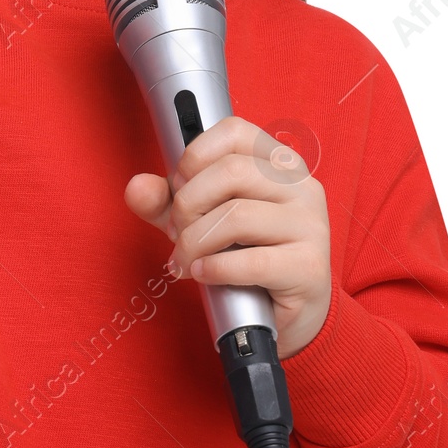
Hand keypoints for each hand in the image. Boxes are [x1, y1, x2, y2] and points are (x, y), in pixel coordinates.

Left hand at [123, 115, 332, 358]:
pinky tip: (204, 274)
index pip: (234, 132)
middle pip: (230, 172)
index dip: (195, 156)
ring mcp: (310, 225)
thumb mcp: (201, 221)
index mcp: (279, 163)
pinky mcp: (308, 267)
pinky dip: (214, 268)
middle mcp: (302, 186)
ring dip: (195, 242)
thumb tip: (137, 187)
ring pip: (237, 216)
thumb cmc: (248, 256)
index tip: (179, 186)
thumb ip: (167, 202)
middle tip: (175, 233)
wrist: (288, 315)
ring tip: (186, 260)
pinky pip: (251, 261)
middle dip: (188, 205)